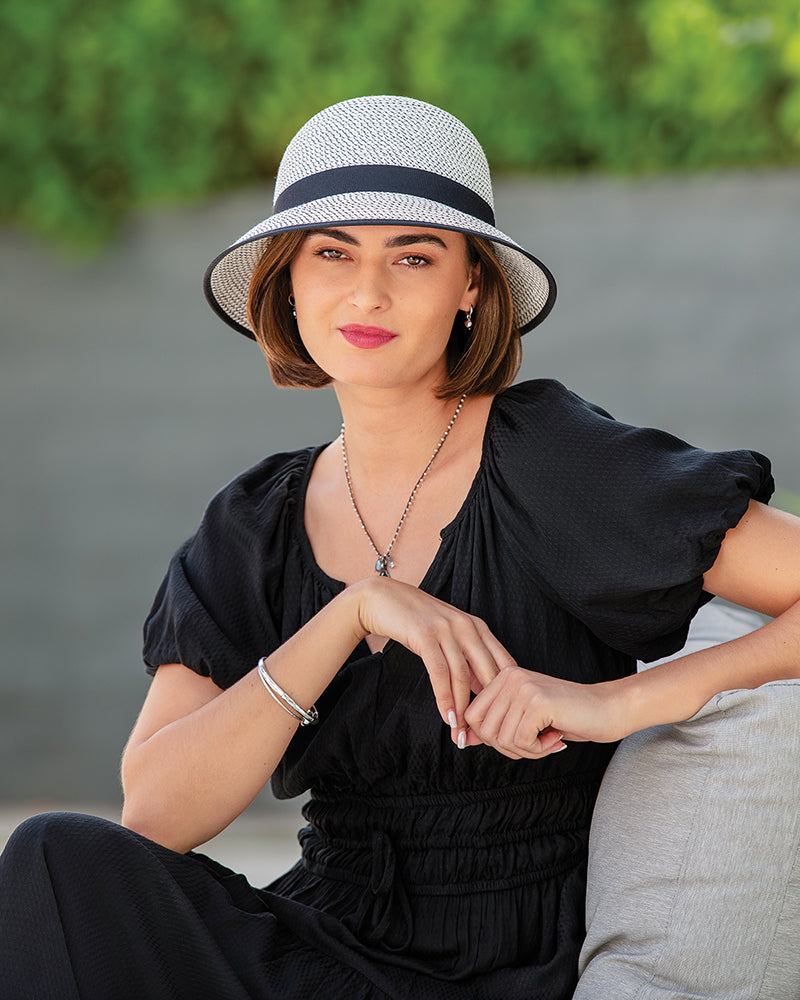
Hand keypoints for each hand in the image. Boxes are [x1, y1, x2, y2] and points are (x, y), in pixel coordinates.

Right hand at [352, 577, 512, 744]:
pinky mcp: (425, 635)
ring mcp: (446, 629)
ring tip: (461, 732)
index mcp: (478, 627)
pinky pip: (439, 673)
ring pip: (463, 676)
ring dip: (463, 708)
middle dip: (486, 708)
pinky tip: (446, 716)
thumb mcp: (448, 635)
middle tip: (482, 736)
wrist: (382, 599)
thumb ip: (467, 658)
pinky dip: (444, 698)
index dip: (505, 694)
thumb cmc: (416, 620)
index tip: (500, 720)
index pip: (503, 664)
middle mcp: (467, 626)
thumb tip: (483, 692)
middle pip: (487, 673)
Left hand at [464, 665, 629, 758]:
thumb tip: (461, 740)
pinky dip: (538, 750)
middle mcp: (509, 676)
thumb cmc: (568, 717)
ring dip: (527, 750)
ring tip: (548, 738)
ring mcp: (522, 686)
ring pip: (502, 739)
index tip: (520, 738)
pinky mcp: (537, 701)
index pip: (473, 717)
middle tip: (537, 742)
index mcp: (503, 676)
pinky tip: (556, 737)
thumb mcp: (523, 722)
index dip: (493, 739)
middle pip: (484, 731)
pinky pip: (520, 741)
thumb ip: (492, 728)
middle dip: (510, 748)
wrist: (608, 709)